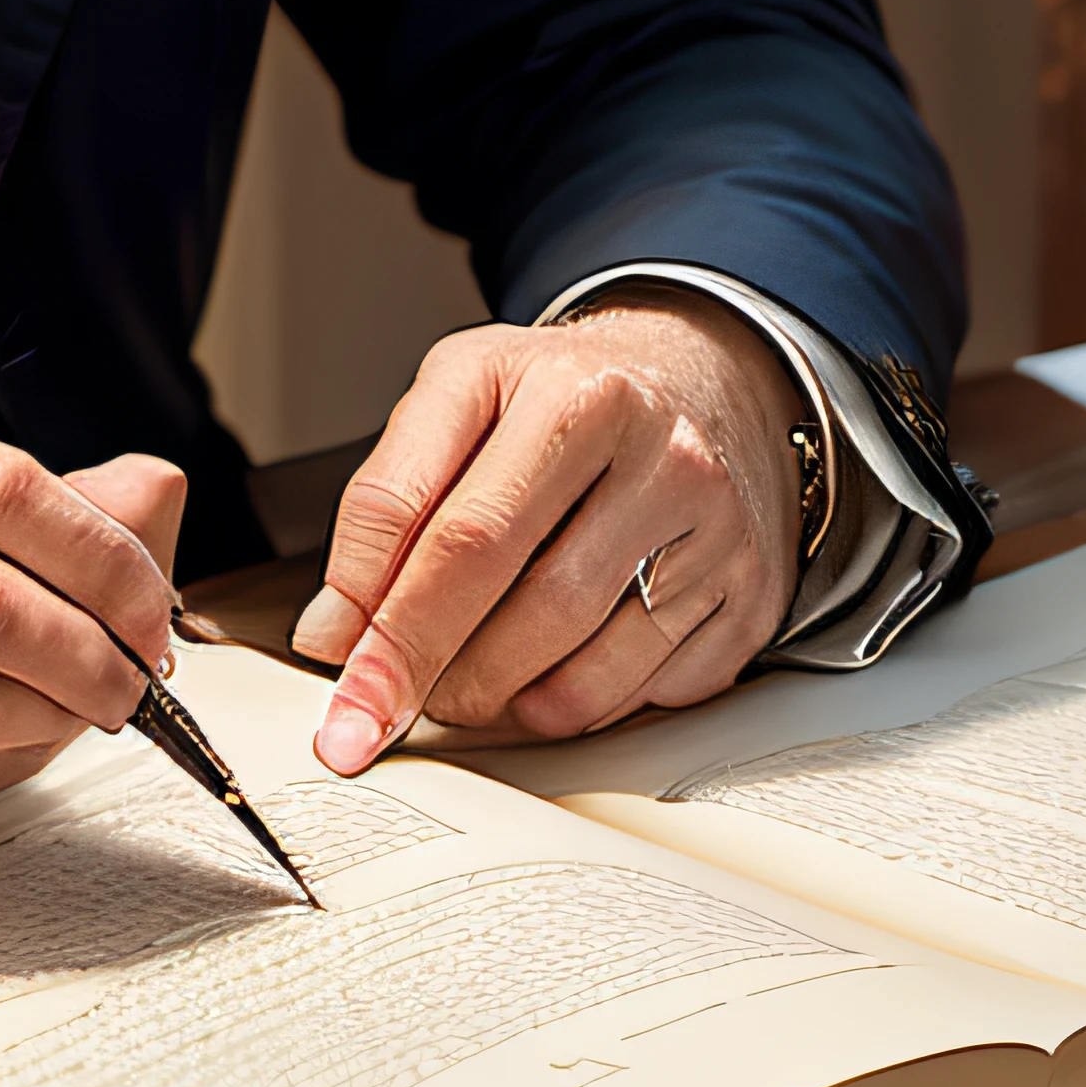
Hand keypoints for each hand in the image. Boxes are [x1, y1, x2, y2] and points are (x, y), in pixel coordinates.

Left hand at [287, 296, 801, 772]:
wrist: (702, 377)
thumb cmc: (565, 395)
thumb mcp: (463, 395)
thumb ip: (389, 500)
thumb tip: (335, 633)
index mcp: (567, 391)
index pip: (456, 532)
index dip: (384, 628)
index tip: (343, 695)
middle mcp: (656, 450)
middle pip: (523, 605)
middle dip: (435, 677)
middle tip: (387, 709)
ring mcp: (714, 527)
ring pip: (584, 669)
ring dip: (502, 702)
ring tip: (466, 681)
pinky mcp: (751, 593)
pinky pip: (647, 695)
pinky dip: (580, 705)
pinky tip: (554, 667)